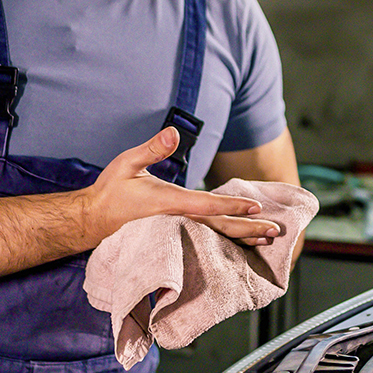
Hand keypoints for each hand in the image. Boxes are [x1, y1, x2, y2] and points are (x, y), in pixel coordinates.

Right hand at [86, 128, 275, 243]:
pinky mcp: (178, 231)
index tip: (255, 207)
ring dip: (243, 236)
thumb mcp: (127, 163)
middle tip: (275, 232)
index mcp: (168, 203)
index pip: (206, 205)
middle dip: (248, 228)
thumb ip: (151, 149)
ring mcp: (179, 229)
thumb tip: (172, 133)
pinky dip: (229, 239)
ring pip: (217, 235)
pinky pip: (209, 237)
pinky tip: (244, 239)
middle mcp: (178, 219)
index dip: (231, 205)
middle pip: (219, 227)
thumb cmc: (112, 190)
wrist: (96, 218)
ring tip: (268, 239)